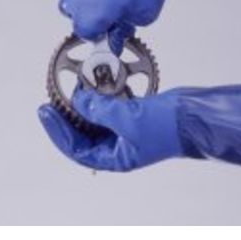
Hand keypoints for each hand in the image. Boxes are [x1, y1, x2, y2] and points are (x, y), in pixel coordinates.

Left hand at [38, 80, 240, 171]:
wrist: (194, 116)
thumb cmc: (167, 127)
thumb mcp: (128, 118)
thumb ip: (99, 109)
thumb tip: (78, 98)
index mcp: (116, 157)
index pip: (77, 149)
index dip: (58, 132)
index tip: (45, 111)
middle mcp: (119, 145)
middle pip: (83, 133)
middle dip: (68, 116)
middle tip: (52, 99)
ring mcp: (127, 128)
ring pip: (96, 118)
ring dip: (84, 104)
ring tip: (71, 88)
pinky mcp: (134, 112)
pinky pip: (111, 105)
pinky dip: (102, 96)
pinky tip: (94, 84)